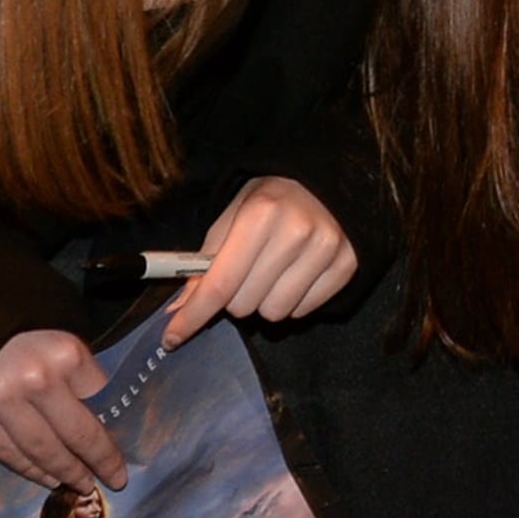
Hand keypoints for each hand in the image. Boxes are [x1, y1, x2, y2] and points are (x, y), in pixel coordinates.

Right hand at [0, 327, 123, 487]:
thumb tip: (104, 424)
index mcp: (64, 353)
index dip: (113, 427)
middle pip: (77, 434)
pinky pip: (10, 454)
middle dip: (99, 461)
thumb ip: (80, 378)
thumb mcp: (61, 342)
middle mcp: (35, 379)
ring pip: (43, 451)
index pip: (100, 401)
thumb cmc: (21, 335)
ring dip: (66, 473)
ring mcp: (2, 401)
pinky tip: (49, 479)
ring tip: (83, 484)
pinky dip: (32, 471)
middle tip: (115, 480)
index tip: (124, 450)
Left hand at [164, 175, 356, 346]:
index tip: (172, 337)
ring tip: (272, 272)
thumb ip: (205, 262)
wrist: (327, 180)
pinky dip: (293, 301)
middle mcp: (296, 232)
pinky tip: (296, 274)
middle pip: (244, 305)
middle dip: (234, 298)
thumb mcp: (233, 215)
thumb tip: (180, 309)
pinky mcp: (346, 265)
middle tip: (243, 274)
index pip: (220, 283)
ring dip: (264, 302)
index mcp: (261, 214)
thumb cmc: (271, 199)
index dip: (193, 315)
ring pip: (274, 314)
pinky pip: (303, 312)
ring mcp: (326, 250)